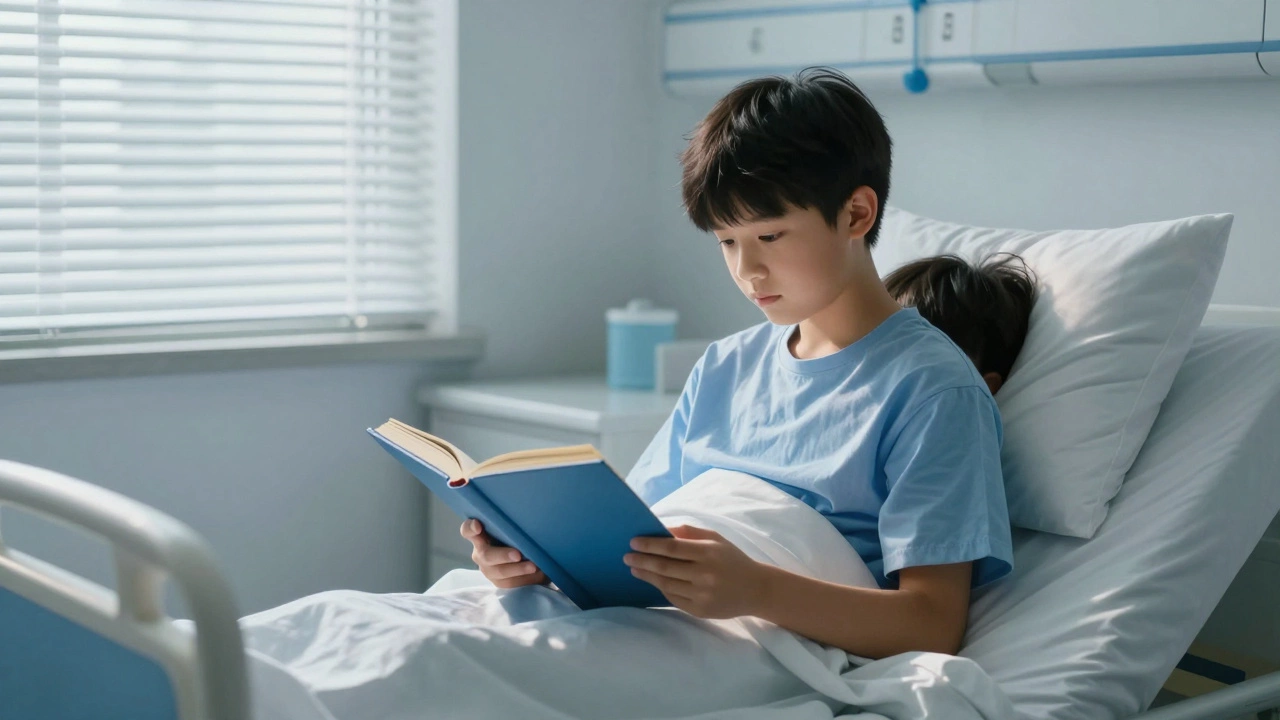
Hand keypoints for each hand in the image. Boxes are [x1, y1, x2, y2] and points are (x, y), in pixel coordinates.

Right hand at [461, 519, 547, 588]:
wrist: (530, 559)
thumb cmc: (519, 537)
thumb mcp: (514, 531)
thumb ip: (513, 527)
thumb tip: (529, 521)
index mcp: (481, 536)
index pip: (468, 531)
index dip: (470, 528)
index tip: (478, 526)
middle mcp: (481, 553)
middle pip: (486, 555)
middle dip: (502, 555)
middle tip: (517, 555)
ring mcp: (489, 569)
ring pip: (500, 572)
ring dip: (518, 569)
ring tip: (534, 566)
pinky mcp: (499, 583)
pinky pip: (511, 583)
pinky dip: (525, 578)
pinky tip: (538, 573)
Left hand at [624, 525, 768, 618]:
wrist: (756, 589)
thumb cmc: (732, 559)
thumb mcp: (715, 539)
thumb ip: (688, 532)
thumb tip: (660, 530)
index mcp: (708, 553)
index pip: (672, 548)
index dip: (650, 545)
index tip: (633, 542)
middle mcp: (704, 575)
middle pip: (665, 567)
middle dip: (642, 561)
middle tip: (626, 556)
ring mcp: (702, 595)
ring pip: (666, 584)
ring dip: (647, 575)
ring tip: (635, 568)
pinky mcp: (700, 610)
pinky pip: (674, 598)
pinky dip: (661, 588)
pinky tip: (653, 580)